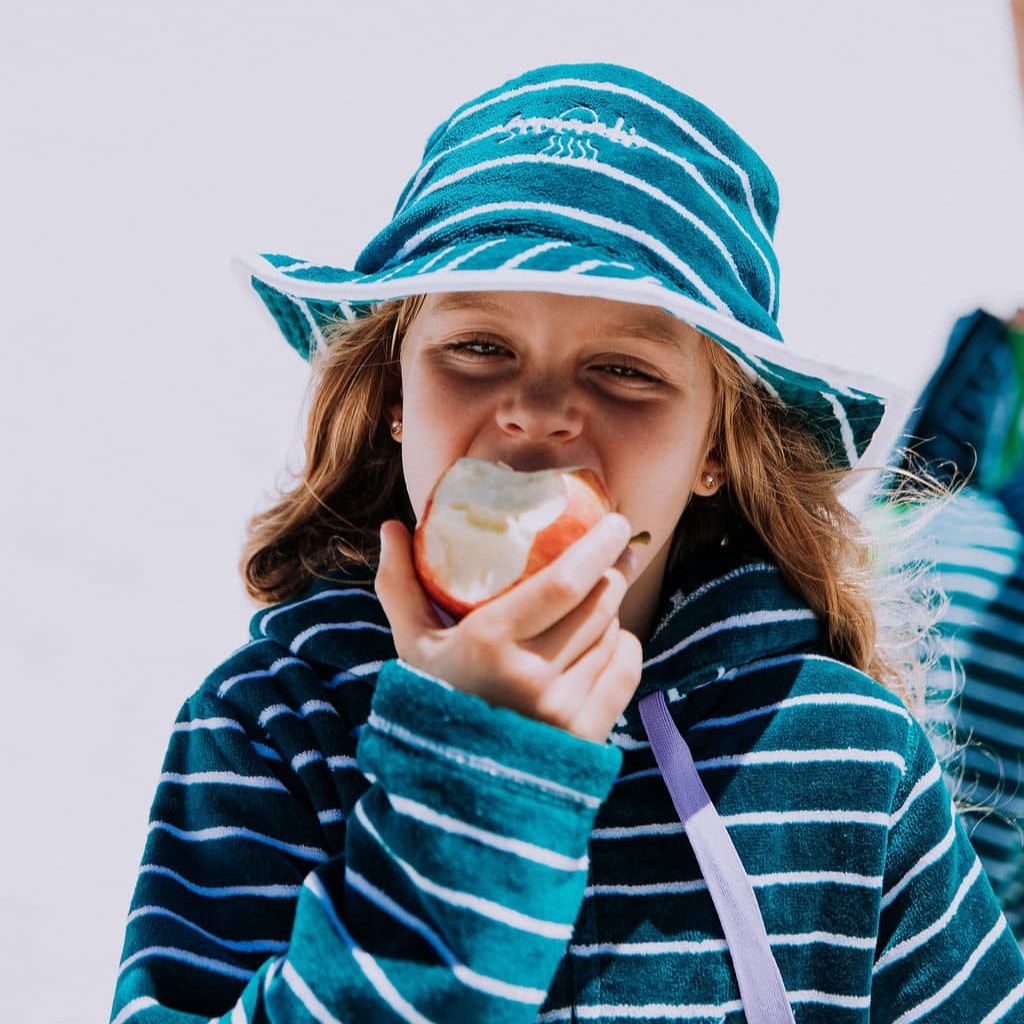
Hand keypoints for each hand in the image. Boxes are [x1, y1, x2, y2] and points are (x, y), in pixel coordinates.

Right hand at [375, 514, 642, 742]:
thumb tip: (393, 526)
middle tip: (619, 549)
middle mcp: (531, 676)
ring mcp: (562, 709)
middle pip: (597, 605)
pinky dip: (624, 646)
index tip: (615, 522)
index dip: (597, 548)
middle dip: (615, 570)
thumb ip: (400, 584)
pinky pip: (624, 672)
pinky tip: (613, 637)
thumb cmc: (431, 700)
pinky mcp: (587, 735)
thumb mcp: (411, 644)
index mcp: (489, 642)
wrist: (453, 787)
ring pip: (612, 635)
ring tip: (604, 594)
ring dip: (614, 608)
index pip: (563, 584)